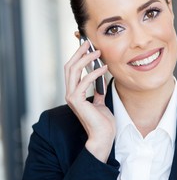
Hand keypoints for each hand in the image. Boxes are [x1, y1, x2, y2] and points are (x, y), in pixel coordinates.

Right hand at [64, 40, 114, 162]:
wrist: (103, 135)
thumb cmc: (103, 121)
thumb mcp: (100, 102)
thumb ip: (97, 91)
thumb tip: (100, 80)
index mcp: (74, 92)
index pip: (72, 70)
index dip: (78, 56)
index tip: (87, 46)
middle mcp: (70, 93)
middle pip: (69, 66)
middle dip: (79, 53)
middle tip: (90, 43)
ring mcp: (72, 97)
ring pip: (74, 71)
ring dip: (86, 59)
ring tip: (98, 53)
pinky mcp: (77, 101)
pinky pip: (84, 81)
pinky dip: (95, 73)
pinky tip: (104, 68)